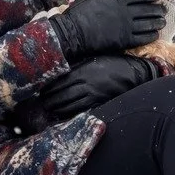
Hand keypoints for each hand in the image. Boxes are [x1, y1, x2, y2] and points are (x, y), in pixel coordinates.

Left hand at [40, 54, 156, 118]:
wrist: (135, 74)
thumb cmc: (114, 63)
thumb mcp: (94, 59)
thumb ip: (78, 65)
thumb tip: (61, 70)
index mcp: (82, 71)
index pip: (59, 81)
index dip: (48, 87)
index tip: (40, 90)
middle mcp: (86, 84)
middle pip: (62, 95)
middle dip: (50, 100)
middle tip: (41, 103)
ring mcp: (93, 95)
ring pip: (70, 105)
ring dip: (58, 108)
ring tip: (50, 110)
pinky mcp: (100, 103)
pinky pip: (82, 110)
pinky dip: (71, 113)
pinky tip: (64, 115)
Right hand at [51, 0, 165, 58]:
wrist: (73, 34)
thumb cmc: (78, 14)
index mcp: (117, 0)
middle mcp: (125, 12)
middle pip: (147, 9)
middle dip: (157, 9)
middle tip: (164, 10)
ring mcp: (126, 27)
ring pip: (148, 23)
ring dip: (157, 22)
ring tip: (163, 21)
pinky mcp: (125, 40)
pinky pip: (143, 37)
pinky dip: (152, 35)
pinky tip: (156, 34)